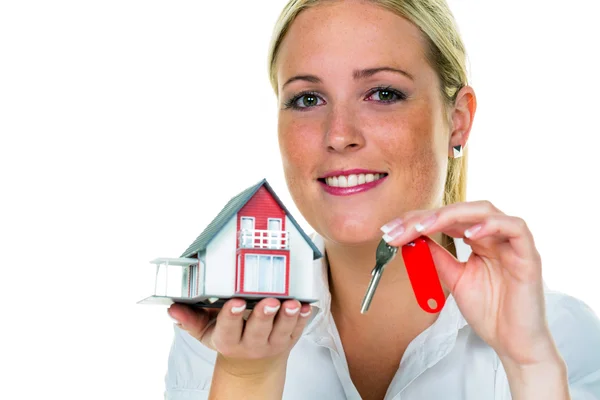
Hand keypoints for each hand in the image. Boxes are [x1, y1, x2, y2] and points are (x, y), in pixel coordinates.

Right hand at [167, 298, 311, 375]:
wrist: (251, 363)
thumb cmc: (228, 338)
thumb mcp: (205, 332)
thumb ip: (190, 319)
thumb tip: (173, 308)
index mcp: (228, 340)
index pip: (228, 328)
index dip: (231, 316)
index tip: (234, 302)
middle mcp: (251, 343)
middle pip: (258, 330)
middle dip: (263, 315)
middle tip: (269, 301)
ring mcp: (273, 342)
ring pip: (281, 330)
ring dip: (287, 316)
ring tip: (292, 303)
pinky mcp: (289, 339)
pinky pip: (298, 329)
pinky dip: (304, 318)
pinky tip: (307, 305)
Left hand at [380, 200, 560, 367]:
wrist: (513, 344)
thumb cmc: (490, 312)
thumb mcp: (454, 279)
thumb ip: (437, 257)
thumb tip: (413, 238)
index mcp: (479, 240)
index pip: (446, 219)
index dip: (417, 220)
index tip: (390, 230)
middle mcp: (495, 236)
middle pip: (460, 210)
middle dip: (426, 216)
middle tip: (399, 229)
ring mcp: (513, 243)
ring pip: (484, 210)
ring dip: (451, 215)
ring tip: (424, 227)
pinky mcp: (529, 255)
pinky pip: (515, 228)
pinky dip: (491, 225)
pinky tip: (468, 234)